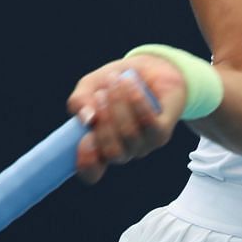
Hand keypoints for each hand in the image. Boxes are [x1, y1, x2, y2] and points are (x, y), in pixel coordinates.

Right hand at [66, 55, 188, 183]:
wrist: (148, 68)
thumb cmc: (114, 83)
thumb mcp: (89, 87)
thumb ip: (79, 101)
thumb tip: (86, 117)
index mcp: (100, 147)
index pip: (92, 173)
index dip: (87, 163)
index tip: (84, 139)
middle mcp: (123, 151)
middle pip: (112, 152)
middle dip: (104, 122)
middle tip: (100, 94)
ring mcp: (144, 145)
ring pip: (130, 134)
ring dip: (119, 105)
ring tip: (115, 80)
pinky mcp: (162, 132)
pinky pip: (149, 123)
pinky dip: (137, 102)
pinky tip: (130, 84)